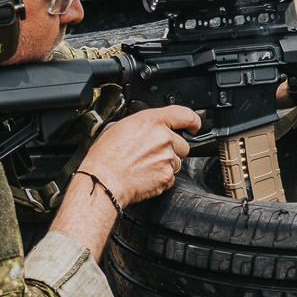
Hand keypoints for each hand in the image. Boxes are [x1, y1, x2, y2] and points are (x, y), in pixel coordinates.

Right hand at [49, 105, 199, 261]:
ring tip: (144, 167)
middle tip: (152, 154)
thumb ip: (140, 124)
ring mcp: (167, 159)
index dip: (193, 121)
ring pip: (176, 161)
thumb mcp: (118, 127)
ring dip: (165, 164)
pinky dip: (160, 178)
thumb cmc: (105, 157)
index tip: (194, 126)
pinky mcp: (167, 177)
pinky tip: (144, 177)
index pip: (185, 115)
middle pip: (182, 143)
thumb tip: (145, 128)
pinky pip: (170, 177)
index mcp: (152, 121)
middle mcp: (164, 138)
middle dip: (172, 149)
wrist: (102, 181)